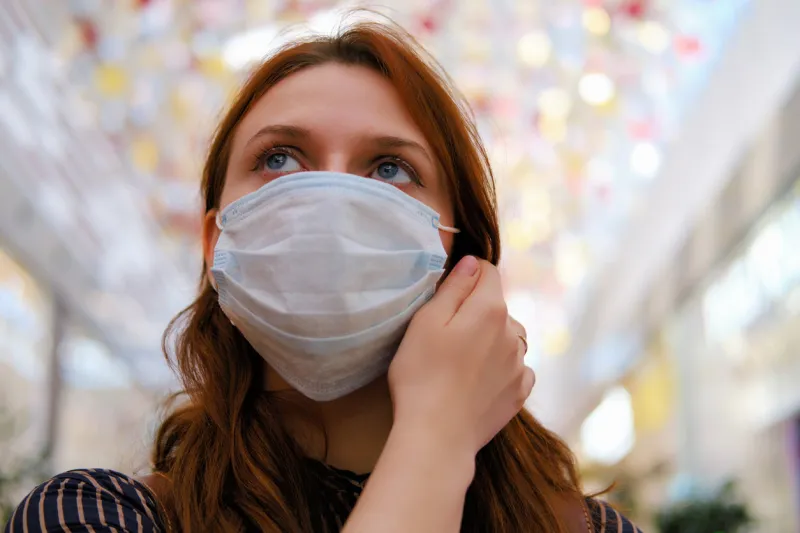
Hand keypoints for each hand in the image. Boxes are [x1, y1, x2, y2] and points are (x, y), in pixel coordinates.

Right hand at [388, 256, 534, 457]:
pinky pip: (516, 368)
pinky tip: (478, 380)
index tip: (447, 293)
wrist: (437, 436)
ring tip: (461, 361)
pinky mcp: (519, 393)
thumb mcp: (425, 322)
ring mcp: (520, 365)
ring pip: (508, 337)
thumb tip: (473, 264)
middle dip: (476, 311)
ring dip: (491, 339)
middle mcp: (514, 333)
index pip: (488, 272)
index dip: (467, 275)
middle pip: (497, 306)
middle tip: (445, 336)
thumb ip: (453, 288)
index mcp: (490, 309)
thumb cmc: (421, 376)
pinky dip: (501, 367)